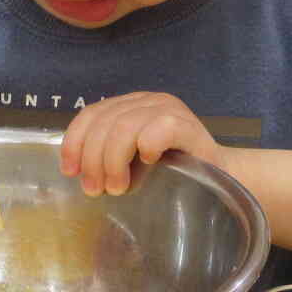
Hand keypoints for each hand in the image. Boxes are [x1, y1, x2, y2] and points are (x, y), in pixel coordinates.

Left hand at [60, 93, 222, 194]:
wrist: (221, 177)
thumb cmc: (173, 172)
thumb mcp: (132, 160)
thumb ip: (108, 155)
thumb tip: (77, 170)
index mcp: (131, 105)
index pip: (92, 113)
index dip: (75, 141)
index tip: (70, 171)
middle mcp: (148, 101)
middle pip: (105, 122)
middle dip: (93, 160)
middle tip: (94, 190)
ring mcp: (169, 109)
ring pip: (124, 127)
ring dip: (113, 162)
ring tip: (116, 188)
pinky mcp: (188, 125)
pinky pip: (159, 130)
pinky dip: (146, 147)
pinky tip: (148, 164)